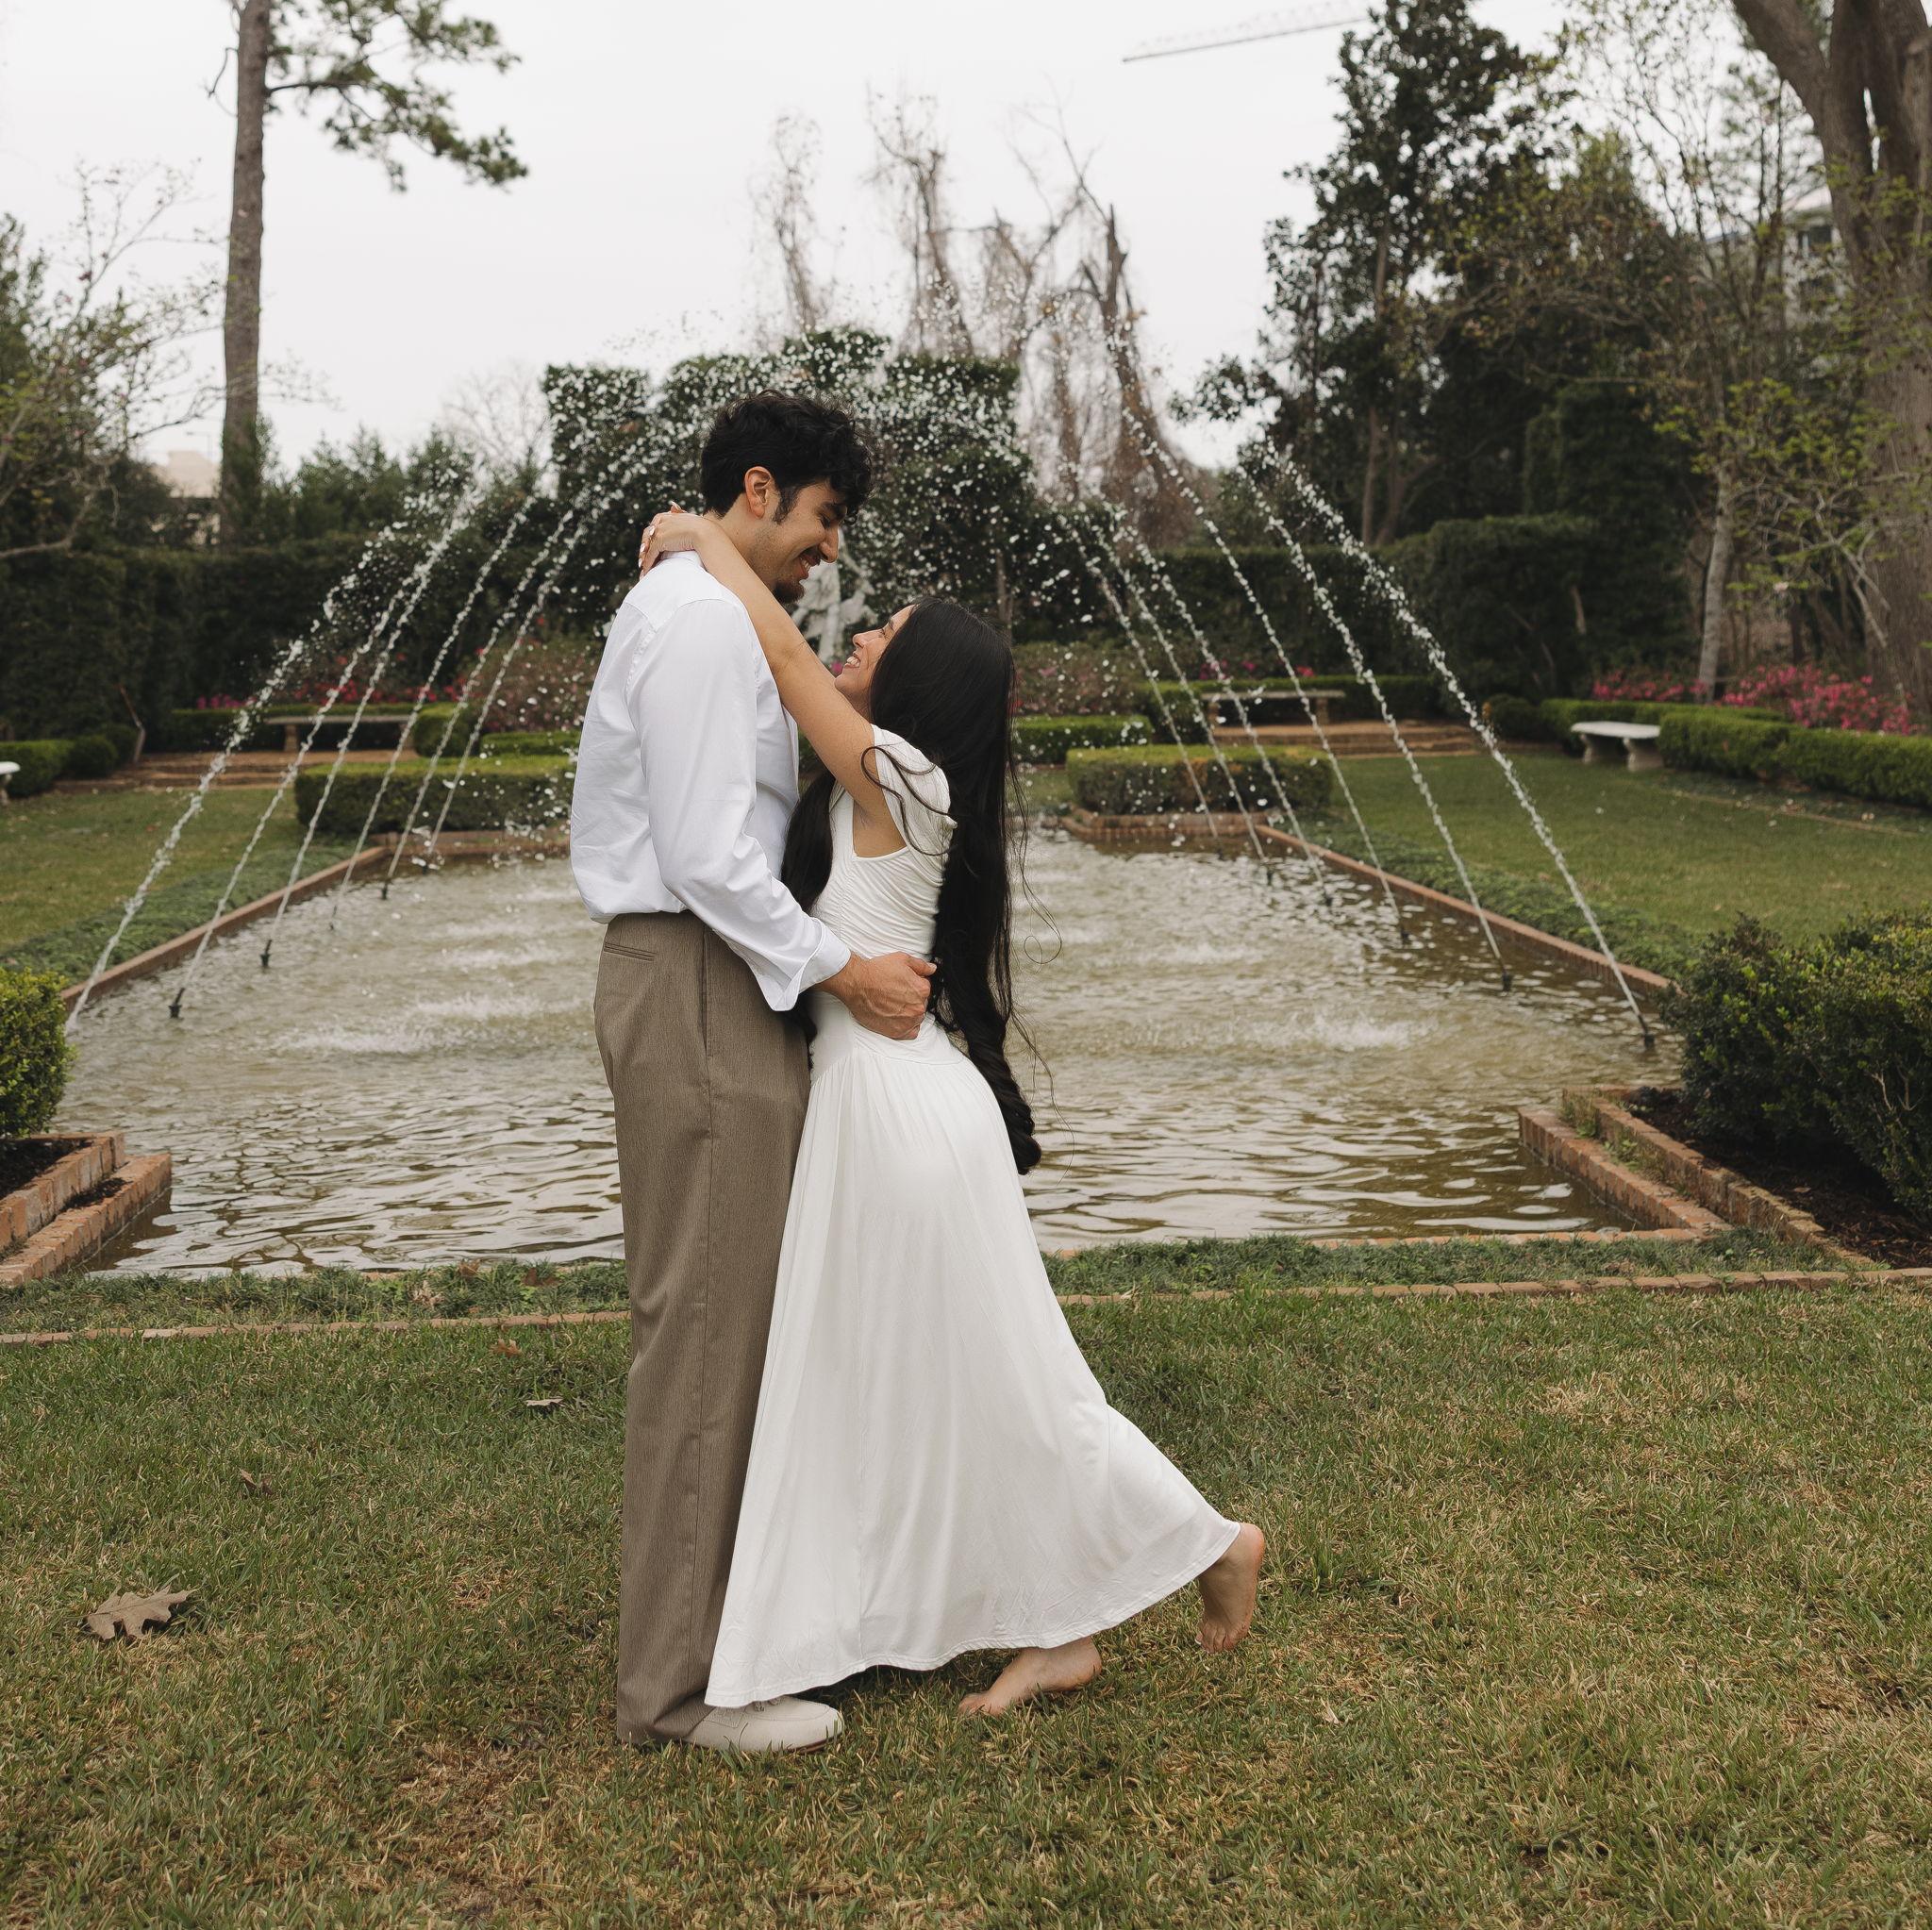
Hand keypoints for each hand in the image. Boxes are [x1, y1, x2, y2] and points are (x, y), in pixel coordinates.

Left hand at [638, 506, 708, 574]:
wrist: (706, 534)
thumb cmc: (706, 532)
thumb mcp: (694, 524)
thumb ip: (686, 523)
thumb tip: (681, 516)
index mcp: (671, 516)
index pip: (657, 523)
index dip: (652, 534)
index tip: (651, 545)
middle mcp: (664, 521)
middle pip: (648, 533)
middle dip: (645, 546)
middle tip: (643, 558)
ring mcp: (661, 530)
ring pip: (648, 544)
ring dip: (644, 556)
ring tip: (643, 567)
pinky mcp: (660, 540)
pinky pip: (651, 553)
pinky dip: (648, 563)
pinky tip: (647, 571)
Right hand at [821, 951, 936, 1040]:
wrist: (856, 984)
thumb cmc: (876, 972)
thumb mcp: (902, 959)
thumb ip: (921, 966)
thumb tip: (932, 969)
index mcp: (922, 989)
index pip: (926, 988)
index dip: (914, 984)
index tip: (903, 984)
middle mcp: (918, 1007)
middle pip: (921, 1003)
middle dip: (912, 998)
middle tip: (896, 993)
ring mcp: (908, 1021)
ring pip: (917, 1017)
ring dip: (909, 1012)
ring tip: (894, 1005)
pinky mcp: (897, 1032)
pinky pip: (911, 1032)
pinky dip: (907, 1026)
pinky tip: (898, 1018)